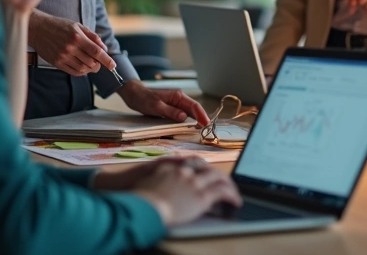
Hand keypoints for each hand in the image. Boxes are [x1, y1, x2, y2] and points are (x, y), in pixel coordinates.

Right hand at [28, 10, 115, 76]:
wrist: (38, 28)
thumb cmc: (60, 26)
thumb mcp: (78, 26)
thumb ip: (93, 37)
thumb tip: (104, 49)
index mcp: (78, 37)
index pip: (96, 52)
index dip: (107, 60)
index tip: (113, 65)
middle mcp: (71, 48)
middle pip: (91, 63)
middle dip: (99, 65)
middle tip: (100, 63)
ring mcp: (63, 56)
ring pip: (83, 69)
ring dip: (90, 69)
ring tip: (91, 64)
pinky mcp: (57, 62)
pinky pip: (73, 72)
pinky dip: (81, 72)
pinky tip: (82, 67)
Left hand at [119, 81, 209, 125]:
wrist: (133, 94)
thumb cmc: (143, 98)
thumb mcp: (156, 106)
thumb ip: (170, 111)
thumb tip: (184, 117)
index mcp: (178, 96)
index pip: (194, 106)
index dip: (201, 115)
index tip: (206, 124)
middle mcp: (179, 99)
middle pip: (193, 110)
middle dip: (200, 119)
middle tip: (205, 130)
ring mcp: (175, 104)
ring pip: (188, 113)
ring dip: (194, 121)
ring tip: (199, 130)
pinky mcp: (170, 109)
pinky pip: (180, 116)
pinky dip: (185, 121)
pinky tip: (187, 127)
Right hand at [127, 157, 242, 226]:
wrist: (135, 204)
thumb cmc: (132, 195)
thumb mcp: (143, 180)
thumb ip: (156, 178)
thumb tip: (160, 185)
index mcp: (170, 165)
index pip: (192, 162)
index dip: (203, 168)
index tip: (208, 172)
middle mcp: (184, 170)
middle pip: (207, 168)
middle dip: (217, 175)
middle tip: (225, 182)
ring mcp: (192, 182)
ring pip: (218, 178)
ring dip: (227, 185)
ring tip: (233, 192)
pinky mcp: (200, 196)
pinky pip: (221, 192)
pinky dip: (231, 195)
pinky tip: (235, 201)